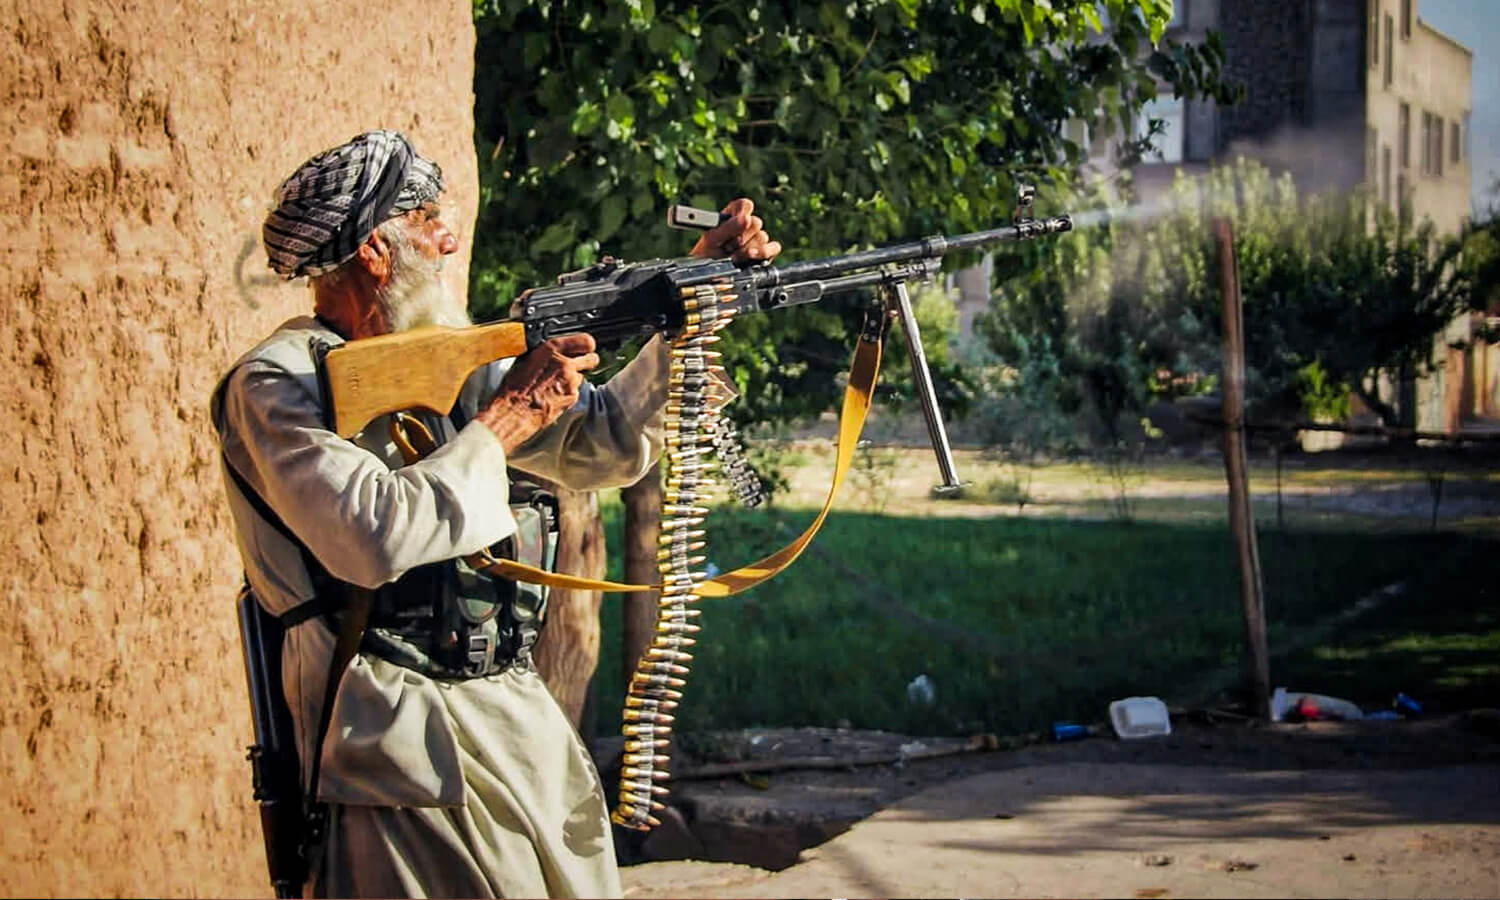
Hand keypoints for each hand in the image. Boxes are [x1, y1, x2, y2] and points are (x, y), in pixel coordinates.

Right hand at [478, 334, 599, 452]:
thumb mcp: (526, 360)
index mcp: (551, 349)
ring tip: (555, 386)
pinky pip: (575, 392)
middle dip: (587, 362)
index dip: (586, 345)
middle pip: (592, 359)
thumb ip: (546, 354)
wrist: (513, 411)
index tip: (585, 348)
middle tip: (579, 366)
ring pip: (581, 377)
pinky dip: (567, 394)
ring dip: (572, 380)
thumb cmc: (513, 388)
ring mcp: (571, 381)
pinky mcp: (572, 397)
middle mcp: (564, 363)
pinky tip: (553, 396)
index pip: (585, 341)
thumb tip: (553, 353)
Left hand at [690, 198, 782, 263]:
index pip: (745, 205)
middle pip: (756, 222)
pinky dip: (762, 253)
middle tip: (727, 247)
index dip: (742, 212)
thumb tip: (746, 219)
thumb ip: (728, 228)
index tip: (738, 221)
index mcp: (733, 215)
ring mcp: (758, 239)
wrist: (710, 276)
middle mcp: (747, 226)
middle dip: (741, 237)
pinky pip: (774, 247)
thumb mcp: (712, 239)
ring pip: (762, 237)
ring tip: (733, 256)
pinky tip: (749, 257)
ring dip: (746, 249)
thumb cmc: (707, 255)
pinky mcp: (766, 253)